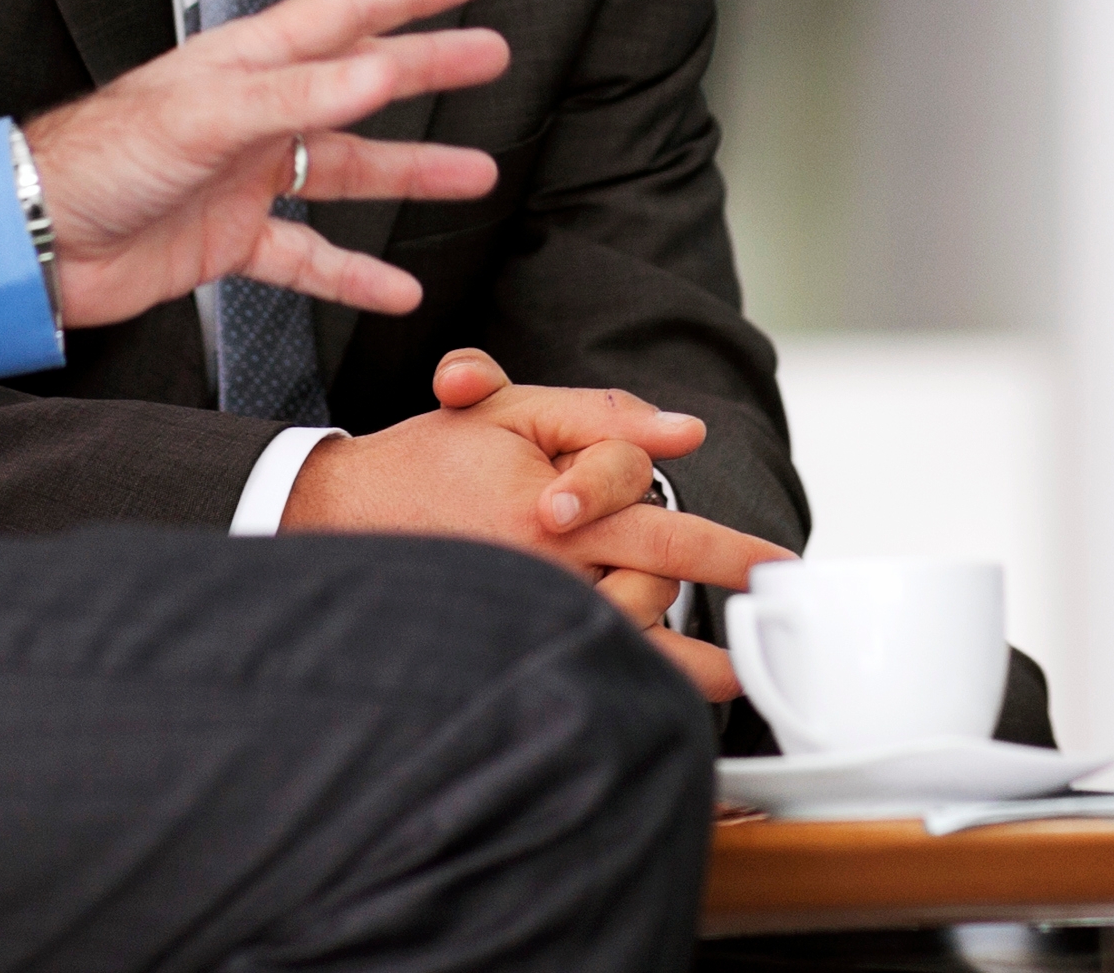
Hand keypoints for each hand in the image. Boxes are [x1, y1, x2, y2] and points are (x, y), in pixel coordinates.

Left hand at [21, 0, 506, 329]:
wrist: (36, 239)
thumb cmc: (97, 158)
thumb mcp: (205, 114)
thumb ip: (297, 96)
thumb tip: (377, 70)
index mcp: (246, 62)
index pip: (344, 12)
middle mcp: (254, 113)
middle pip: (360, 86)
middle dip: (428, 70)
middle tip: (490, 56)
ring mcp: (246, 177)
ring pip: (346, 171)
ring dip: (409, 173)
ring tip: (473, 174)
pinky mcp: (230, 239)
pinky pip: (309, 256)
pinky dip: (354, 273)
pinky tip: (394, 286)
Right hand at [280, 348, 773, 699]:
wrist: (335, 519)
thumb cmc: (428, 460)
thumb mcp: (508, 408)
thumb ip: (599, 413)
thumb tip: (688, 434)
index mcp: (556, 505)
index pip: (658, 520)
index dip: (723, 549)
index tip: (774, 570)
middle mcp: (548, 566)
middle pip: (661, 586)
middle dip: (728, 600)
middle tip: (779, 615)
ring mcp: (528, 612)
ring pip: (629, 638)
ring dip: (685, 654)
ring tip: (736, 669)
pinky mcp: (507, 648)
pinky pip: (587, 675)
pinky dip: (634, 690)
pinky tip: (671, 705)